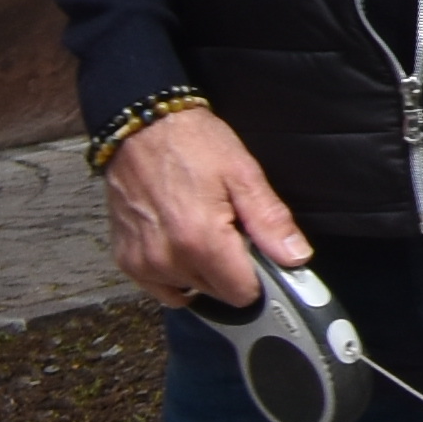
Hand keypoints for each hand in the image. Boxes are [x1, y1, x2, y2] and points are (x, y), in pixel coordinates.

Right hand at [102, 106, 308, 314]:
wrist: (141, 128)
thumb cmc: (193, 144)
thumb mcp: (243, 173)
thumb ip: (270, 221)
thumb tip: (296, 257)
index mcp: (200, 240)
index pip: (242, 293)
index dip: (258, 278)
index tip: (260, 256)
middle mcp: (167, 259)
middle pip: (217, 293)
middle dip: (231, 270)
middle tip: (230, 230)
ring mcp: (143, 263)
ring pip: (190, 291)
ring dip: (202, 272)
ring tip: (203, 231)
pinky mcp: (126, 261)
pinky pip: (161, 287)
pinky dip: (175, 273)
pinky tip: (181, 243)